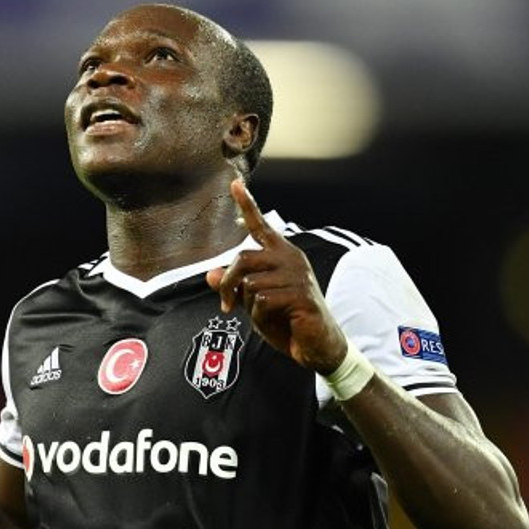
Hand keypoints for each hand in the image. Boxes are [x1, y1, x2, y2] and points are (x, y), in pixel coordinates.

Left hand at [205, 179, 348, 374]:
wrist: (317, 345)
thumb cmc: (287, 320)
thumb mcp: (254, 303)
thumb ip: (235, 287)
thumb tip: (211, 275)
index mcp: (281, 254)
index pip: (260, 226)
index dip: (247, 205)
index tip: (234, 184)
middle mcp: (291, 258)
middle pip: (242, 258)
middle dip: (229, 283)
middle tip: (227, 305)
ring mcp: (298, 275)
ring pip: (250, 282)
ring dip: (248, 305)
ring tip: (265, 315)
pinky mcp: (301, 294)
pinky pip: (262, 299)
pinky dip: (260, 315)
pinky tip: (276, 320)